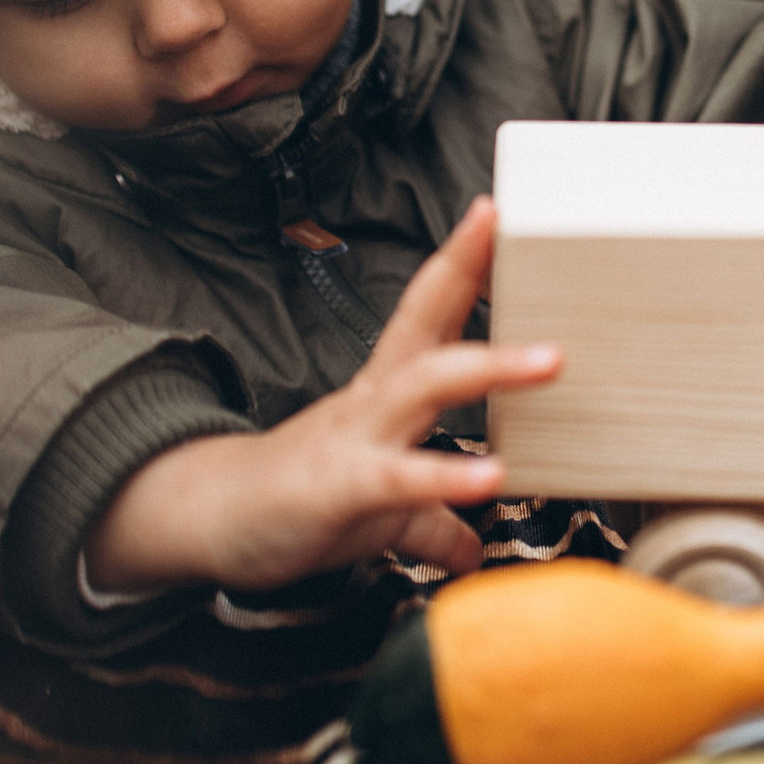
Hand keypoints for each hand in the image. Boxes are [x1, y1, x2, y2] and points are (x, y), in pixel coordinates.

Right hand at [85, 198, 560, 594]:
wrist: (214, 522)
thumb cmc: (303, 500)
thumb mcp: (385, 508)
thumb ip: (432, 520)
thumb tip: (470, 549)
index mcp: (387, 389)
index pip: (430, 311)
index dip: (465, 263)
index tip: (499, 213)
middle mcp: (374, 399)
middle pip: (427, 324)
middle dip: (474, 278)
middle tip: (537, 245)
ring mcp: (356, 437)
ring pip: (423, 386)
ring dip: (489, 368)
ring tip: (550, 359)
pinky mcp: (341, 486)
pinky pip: (400, 478)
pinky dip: (446, 475)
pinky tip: (491, 478)